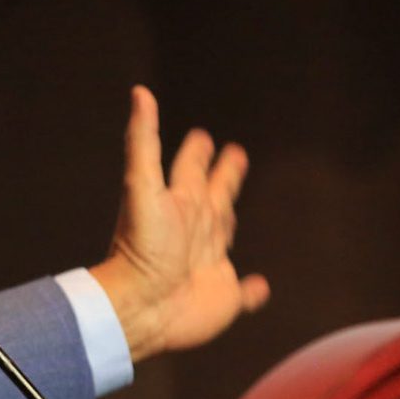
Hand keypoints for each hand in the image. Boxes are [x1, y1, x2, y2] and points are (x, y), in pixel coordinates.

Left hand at [89, 86, 269, 362]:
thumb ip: (143, 141)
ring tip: (232, 207)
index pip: (190, 170)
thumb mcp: (141, 186)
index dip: (196, 153)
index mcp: (180, 205)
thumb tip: (139, 92)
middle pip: (214, 196)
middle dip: (223, 176)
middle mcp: (195, 232)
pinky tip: (260, 286)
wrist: (140, 306)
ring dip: (229, 220)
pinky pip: (244, 294)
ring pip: (224, 235)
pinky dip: (254, 291)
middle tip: (234, 153)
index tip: (201, 135)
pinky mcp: (223, 297)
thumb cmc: (140, 248)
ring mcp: (209, 264)